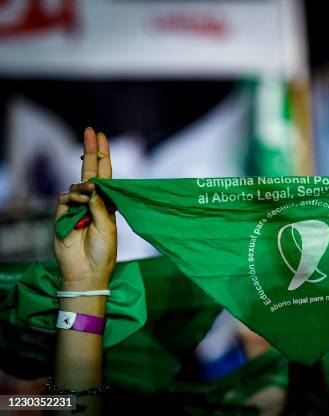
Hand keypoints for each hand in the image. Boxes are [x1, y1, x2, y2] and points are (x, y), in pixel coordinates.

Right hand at [53, 127, 115, 290]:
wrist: (86, 271)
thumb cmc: (103, 251)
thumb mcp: (109, 227)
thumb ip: (102, 206)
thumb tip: (94, 187)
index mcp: (107, 204)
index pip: (106, 176)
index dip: (103, 157)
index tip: (102, 137)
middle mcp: (92, 202)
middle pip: (90, 172)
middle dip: (91, 151)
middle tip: (91, 131)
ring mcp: (76, 207)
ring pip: (77, 185)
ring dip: (85, 187)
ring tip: (90, 195)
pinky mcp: (62, 214)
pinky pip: (65, 197)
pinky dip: (73, 197)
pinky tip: (81, 202)